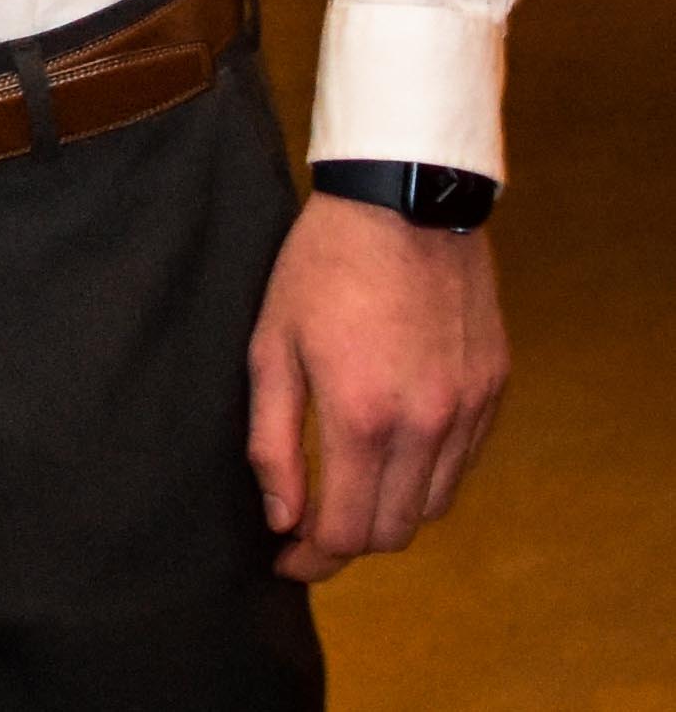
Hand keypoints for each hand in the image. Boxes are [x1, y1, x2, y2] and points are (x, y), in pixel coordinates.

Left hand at [248, 194, 507, 577]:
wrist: (403, 202)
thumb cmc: (322, 267)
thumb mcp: (271, 346)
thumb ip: (274, 440)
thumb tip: (281, 516)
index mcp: (363, 417)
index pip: (348, 530)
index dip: (313, 559)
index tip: (286, 562)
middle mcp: (427, 423)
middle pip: (395, 529)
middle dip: (349, 543)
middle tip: (308, 533)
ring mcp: (468, 408)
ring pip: (434, 502)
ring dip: (391, 511)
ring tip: (347, 493)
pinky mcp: (493, 388)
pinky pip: (462, 462)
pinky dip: (427, 475)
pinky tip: (391, 454)